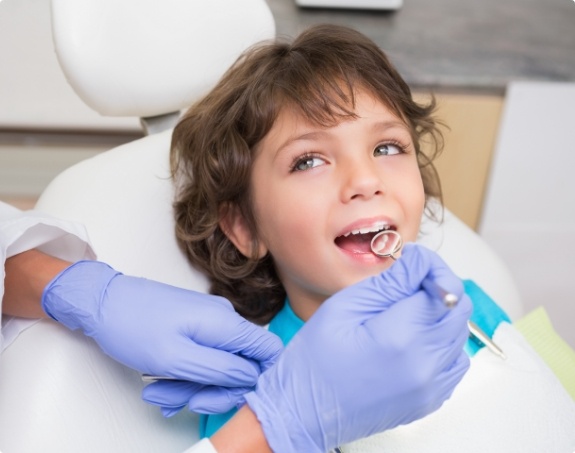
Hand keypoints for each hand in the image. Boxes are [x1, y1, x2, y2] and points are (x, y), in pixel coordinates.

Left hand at [41, 261, 282, 410]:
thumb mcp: (176, 358)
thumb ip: (220, 370)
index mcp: (225, 323)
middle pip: (241, 366)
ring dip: (191, 387)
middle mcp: (223, 320)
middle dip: (213, 390)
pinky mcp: (194, 328)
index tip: (232, 396)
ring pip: (217, 366)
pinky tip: (161, 386)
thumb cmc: (132, 325)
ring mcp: (208, 323)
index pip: (269, 350)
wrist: (102, 303)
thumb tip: (251, 377)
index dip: (259, 379)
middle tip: (184, 402)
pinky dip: (184, 376)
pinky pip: (201, 359)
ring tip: (159, 393)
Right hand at [244, 244, 471, 451]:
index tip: (413, 265)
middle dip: (437, 288)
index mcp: (400, 337)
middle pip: (459, 309)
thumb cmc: (315, 361)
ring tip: (404, 315)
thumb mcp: (344, 306)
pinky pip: (454, 361)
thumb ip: (390, 282)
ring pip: (459, 334)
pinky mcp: (430, 400)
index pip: (445, 288)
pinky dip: (440, 343)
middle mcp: (424, 365)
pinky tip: (411, 340)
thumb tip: (419, 261)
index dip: (430, 268)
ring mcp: (430, 387)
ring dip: (439, 315)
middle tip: (406, 285)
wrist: (305, 411)